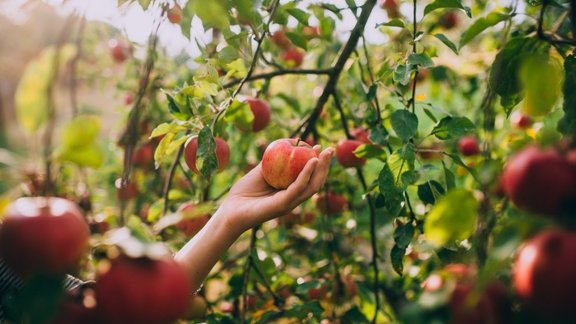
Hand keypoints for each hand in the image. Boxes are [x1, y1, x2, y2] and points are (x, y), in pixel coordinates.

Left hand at [218, 146, 332, 231]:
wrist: (230, 211)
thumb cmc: (243, 192)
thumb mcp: (260, 172)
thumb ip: (273, 160)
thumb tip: (285, 143)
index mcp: (290, 193)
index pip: (310, 178)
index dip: (318, 164)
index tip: (320, 147)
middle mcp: (293, 199)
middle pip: (315, 182)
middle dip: (325, 166)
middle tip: (330, 150)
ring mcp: (289, 203)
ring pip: (311, 186)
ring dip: (320, 169)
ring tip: (324, 154)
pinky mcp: (283, 205)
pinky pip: (298, 188)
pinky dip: (306, 174)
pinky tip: (311, 161)